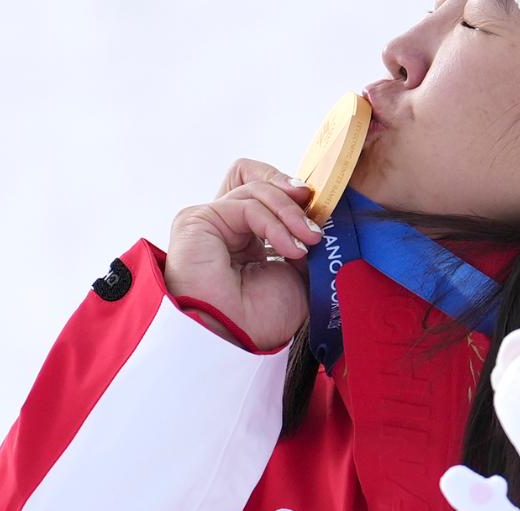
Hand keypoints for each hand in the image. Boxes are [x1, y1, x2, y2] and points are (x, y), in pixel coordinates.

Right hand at [164, 158, 322, 350]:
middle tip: (316, 219)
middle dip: (292, 193)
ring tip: (309, 240)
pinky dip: (275, 223)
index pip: (265, 190)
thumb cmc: (263, 317)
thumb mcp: (300, 271)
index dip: (292, 193)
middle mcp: (227, 225)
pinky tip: (291, 249)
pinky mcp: (197, 220)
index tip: (321, 210)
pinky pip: (247, 205)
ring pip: (257, 190)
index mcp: (248, 236)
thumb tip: (321, 212)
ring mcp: (212, 221)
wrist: (237, 340)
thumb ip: (305, 236)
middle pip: (256, 177)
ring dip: (291, 213)